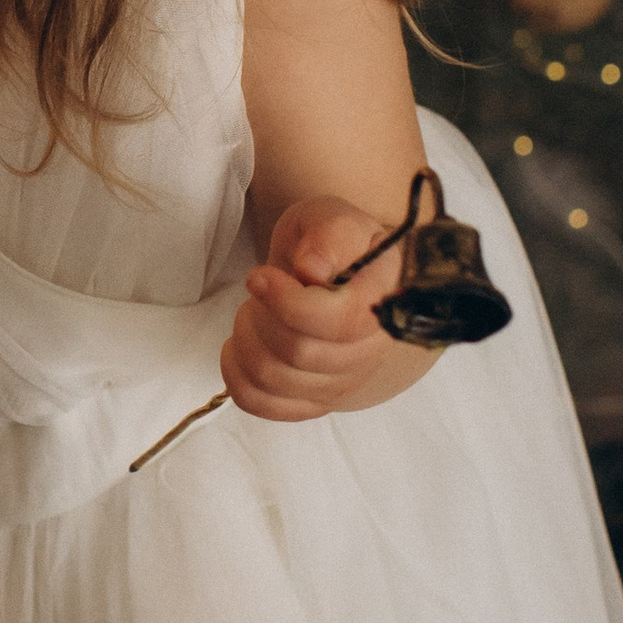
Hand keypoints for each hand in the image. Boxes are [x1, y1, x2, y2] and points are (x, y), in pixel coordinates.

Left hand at [222, 195, 404, 422]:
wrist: (330, 272)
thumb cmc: (330, 244)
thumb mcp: (332, 218)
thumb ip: (329, 234)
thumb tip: (312, 270)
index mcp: (385, 301)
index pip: (341, 322)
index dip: (290, 304)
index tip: (259, 277)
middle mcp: (372, 350)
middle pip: (301, 354)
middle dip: (261, 316)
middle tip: (258, 288)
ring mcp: (345, 381)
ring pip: (276, 380)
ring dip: (246, 341)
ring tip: (252, 312)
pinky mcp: (316, 401)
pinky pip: (264, 404)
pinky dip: (237, 375)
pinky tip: (239, 347)